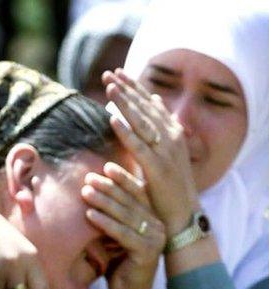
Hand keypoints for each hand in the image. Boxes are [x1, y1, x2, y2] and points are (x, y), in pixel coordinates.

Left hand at [81, 162, 165, 288]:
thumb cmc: (118, 259)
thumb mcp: (116, 230)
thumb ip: (113, 211)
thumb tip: (93, 185)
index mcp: (153, 216)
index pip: (138, 192)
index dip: (123, 178)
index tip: (105, 166)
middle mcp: (157, 225)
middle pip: (131, 200)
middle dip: (109, 187)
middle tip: (89, 177)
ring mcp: (155, 238)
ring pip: (126, 215)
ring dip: (104, 201)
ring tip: (85, 191)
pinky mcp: (147, 252)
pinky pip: (122, 233)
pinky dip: (105, 222)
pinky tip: (89, 214)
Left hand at [102, 69, 200, 234]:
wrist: (182, 215)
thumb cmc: (168, 185)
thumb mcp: (164, 151)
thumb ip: (157, 126)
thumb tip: (152, 99)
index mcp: (171, 132)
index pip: (149, 104)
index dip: (133, 87)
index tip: (117, 72)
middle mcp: (171, 137)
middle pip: (144, 108)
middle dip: (126, 89)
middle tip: (108, 73)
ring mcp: (165, 152)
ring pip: (141, 122)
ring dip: (125, 103)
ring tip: (110, 87)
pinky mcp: (157, 168)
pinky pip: (138, 146)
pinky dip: (126, 131)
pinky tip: (112, 119)